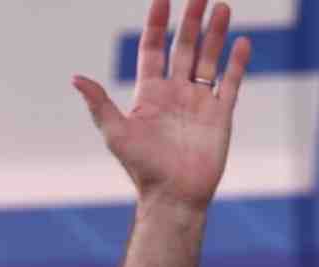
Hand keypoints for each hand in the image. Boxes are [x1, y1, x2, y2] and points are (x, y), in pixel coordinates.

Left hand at [73, 0, 250, 209]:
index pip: (153, 49)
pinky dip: (237, 62)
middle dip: (191, 21)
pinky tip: (242, 41)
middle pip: (185, 48)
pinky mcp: (221, 114)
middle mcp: (175, 93)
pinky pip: (231, 82)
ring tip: (222, 6)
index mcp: (149, 93)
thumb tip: (76, 78)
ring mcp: (199, 102)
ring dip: (216, 34)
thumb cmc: (141, 167)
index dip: (157, 24)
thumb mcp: (116, 133)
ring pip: (209, 59)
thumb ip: (99, 104)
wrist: (173, 195)